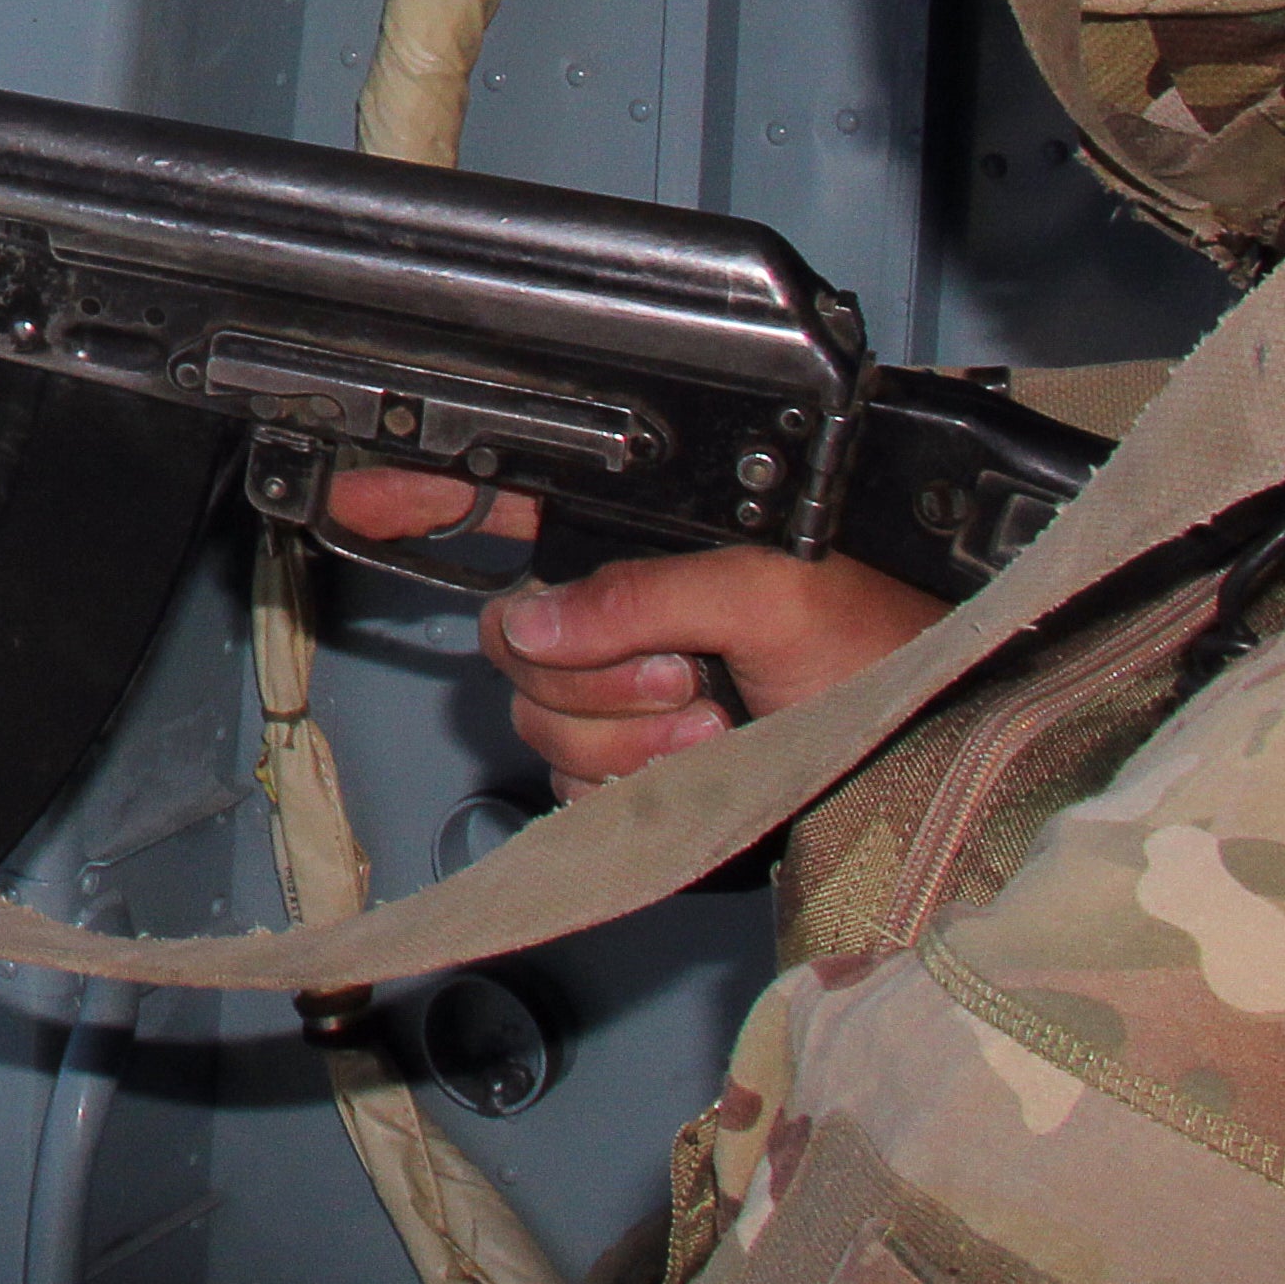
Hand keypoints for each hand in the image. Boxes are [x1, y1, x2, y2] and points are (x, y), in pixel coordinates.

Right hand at [321, 468, 945, 802]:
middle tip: (681, 674)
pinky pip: (570, 786)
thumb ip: (644, 590)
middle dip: (591, 668)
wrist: (928, 771)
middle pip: (512, 634)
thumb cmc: (882, 655)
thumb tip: (540, 620)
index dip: (424, 496)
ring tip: (716, 724)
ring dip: (627, 734)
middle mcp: (620, 617)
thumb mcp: (771, 592)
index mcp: (642, 543)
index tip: (357, 497)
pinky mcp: (631, 779)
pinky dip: (632, 786)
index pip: (507, 505)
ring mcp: (621, 700)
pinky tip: (703, 767)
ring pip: (539, 718)